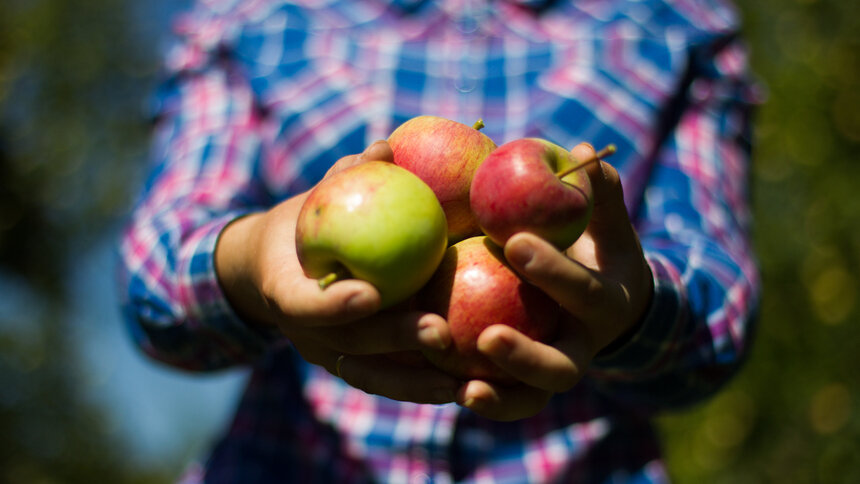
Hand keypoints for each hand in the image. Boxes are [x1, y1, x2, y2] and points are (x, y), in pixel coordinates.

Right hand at [215, 141, 460, 403]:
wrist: (277, 264)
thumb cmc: (304, 222)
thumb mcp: (317, 198)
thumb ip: (347, 177)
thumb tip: (386, 147)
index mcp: (283, 289)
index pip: (302, 302)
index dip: (332, 304)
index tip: (369, 294)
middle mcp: (304, 331)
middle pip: (349, 343)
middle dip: (393, 339)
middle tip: (437, 331)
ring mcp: (327, 353)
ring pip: (370, 374)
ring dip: (415, 380)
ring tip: (460, 383)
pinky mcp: (352, 365)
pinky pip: (388, 380)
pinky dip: (422, 386)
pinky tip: (463, 388)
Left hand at [457, 143, 653, 420]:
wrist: (611, 303)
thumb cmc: (599, 249)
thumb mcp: (607, 222)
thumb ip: (597, 191)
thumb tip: (581, 151)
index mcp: (604, 304)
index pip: (582, 291)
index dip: (552, 270)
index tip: (515, 241)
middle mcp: (582, 346)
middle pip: (562, 367)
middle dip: (527, 356)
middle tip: (487, 337)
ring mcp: (554, 370)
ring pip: (531, 398)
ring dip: (499, 396)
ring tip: (461, 389)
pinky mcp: (527, 384)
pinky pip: (504, 400)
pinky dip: (479, 400)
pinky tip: (440, 387)